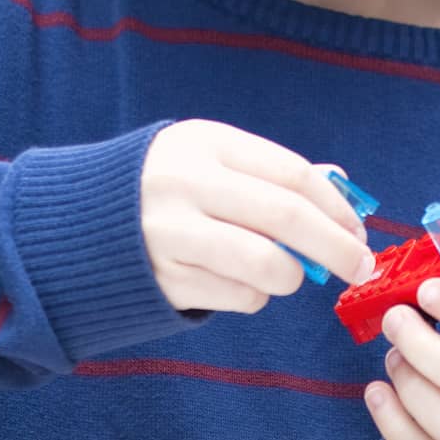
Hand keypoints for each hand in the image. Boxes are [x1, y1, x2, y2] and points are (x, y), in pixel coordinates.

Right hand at [140, 119, 374, 313]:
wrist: (80, 220)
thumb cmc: (166, 184)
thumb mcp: (211, 158)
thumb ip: (271, 171)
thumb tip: (342, 185)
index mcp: (206, 143)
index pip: (291, 173)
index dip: (336, 206)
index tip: (359, 229)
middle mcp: (187, 184)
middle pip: (287, 217)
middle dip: (336, 247)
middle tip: (360, 267)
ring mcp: (172, 234)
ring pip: (267, 266)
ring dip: (292, 277)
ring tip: (287, 272)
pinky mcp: (165, 278)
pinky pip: (239, 295)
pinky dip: (255, 295)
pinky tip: (239, 278)